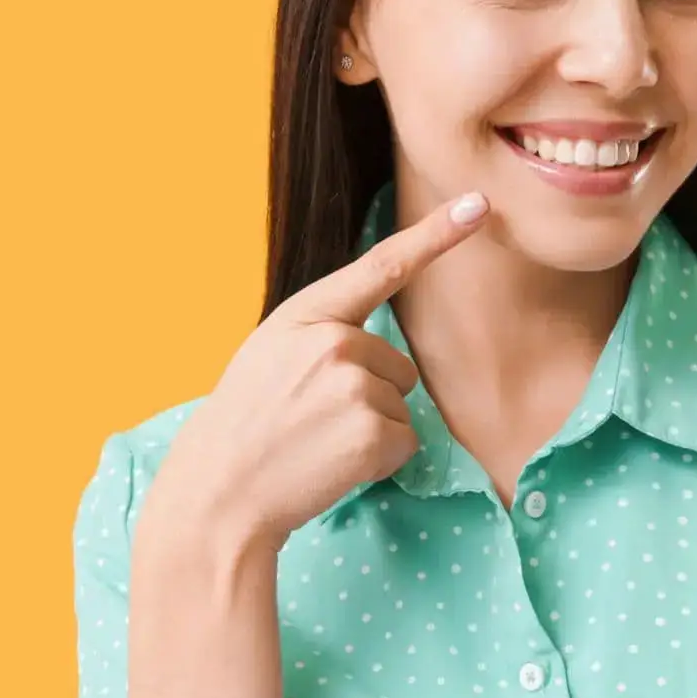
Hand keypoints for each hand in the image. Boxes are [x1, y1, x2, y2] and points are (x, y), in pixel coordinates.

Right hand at [143, 190, 491, 559]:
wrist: (218, 494)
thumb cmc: (245, 426)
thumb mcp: (270, 353)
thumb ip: (321, 334)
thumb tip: (375, 344)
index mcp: (306, 314)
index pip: (382, 266)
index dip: (436, 234)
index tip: (478, 203)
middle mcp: (334, 341)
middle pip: (397, 364)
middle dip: (368, 394)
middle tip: (309, 420)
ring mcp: (355, 387)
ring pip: (400, 405)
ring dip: (370, 430)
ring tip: (314, 442)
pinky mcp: (372, 434)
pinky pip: (405, 442)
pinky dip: (378, 461)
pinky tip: (331, 465)